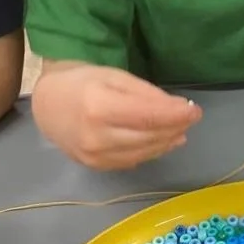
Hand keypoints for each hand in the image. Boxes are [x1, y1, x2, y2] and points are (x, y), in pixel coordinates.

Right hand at [38, 65, 201, 169]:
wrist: (48, 105)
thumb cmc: (83, 83)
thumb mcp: (114, 76)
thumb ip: (145, 93)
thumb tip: (178, 109)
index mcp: (99, 107)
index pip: (148, 116)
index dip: (176, 115)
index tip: (196, 110)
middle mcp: (96, 136)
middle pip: (148, 137)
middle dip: (175, 127)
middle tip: (192, 117)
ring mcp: (94, 157)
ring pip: (143, 152)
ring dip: (167, 141)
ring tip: (181, 130)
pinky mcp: (96, 167)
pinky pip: (132, 161)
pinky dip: (151, 151)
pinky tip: (163, 141)